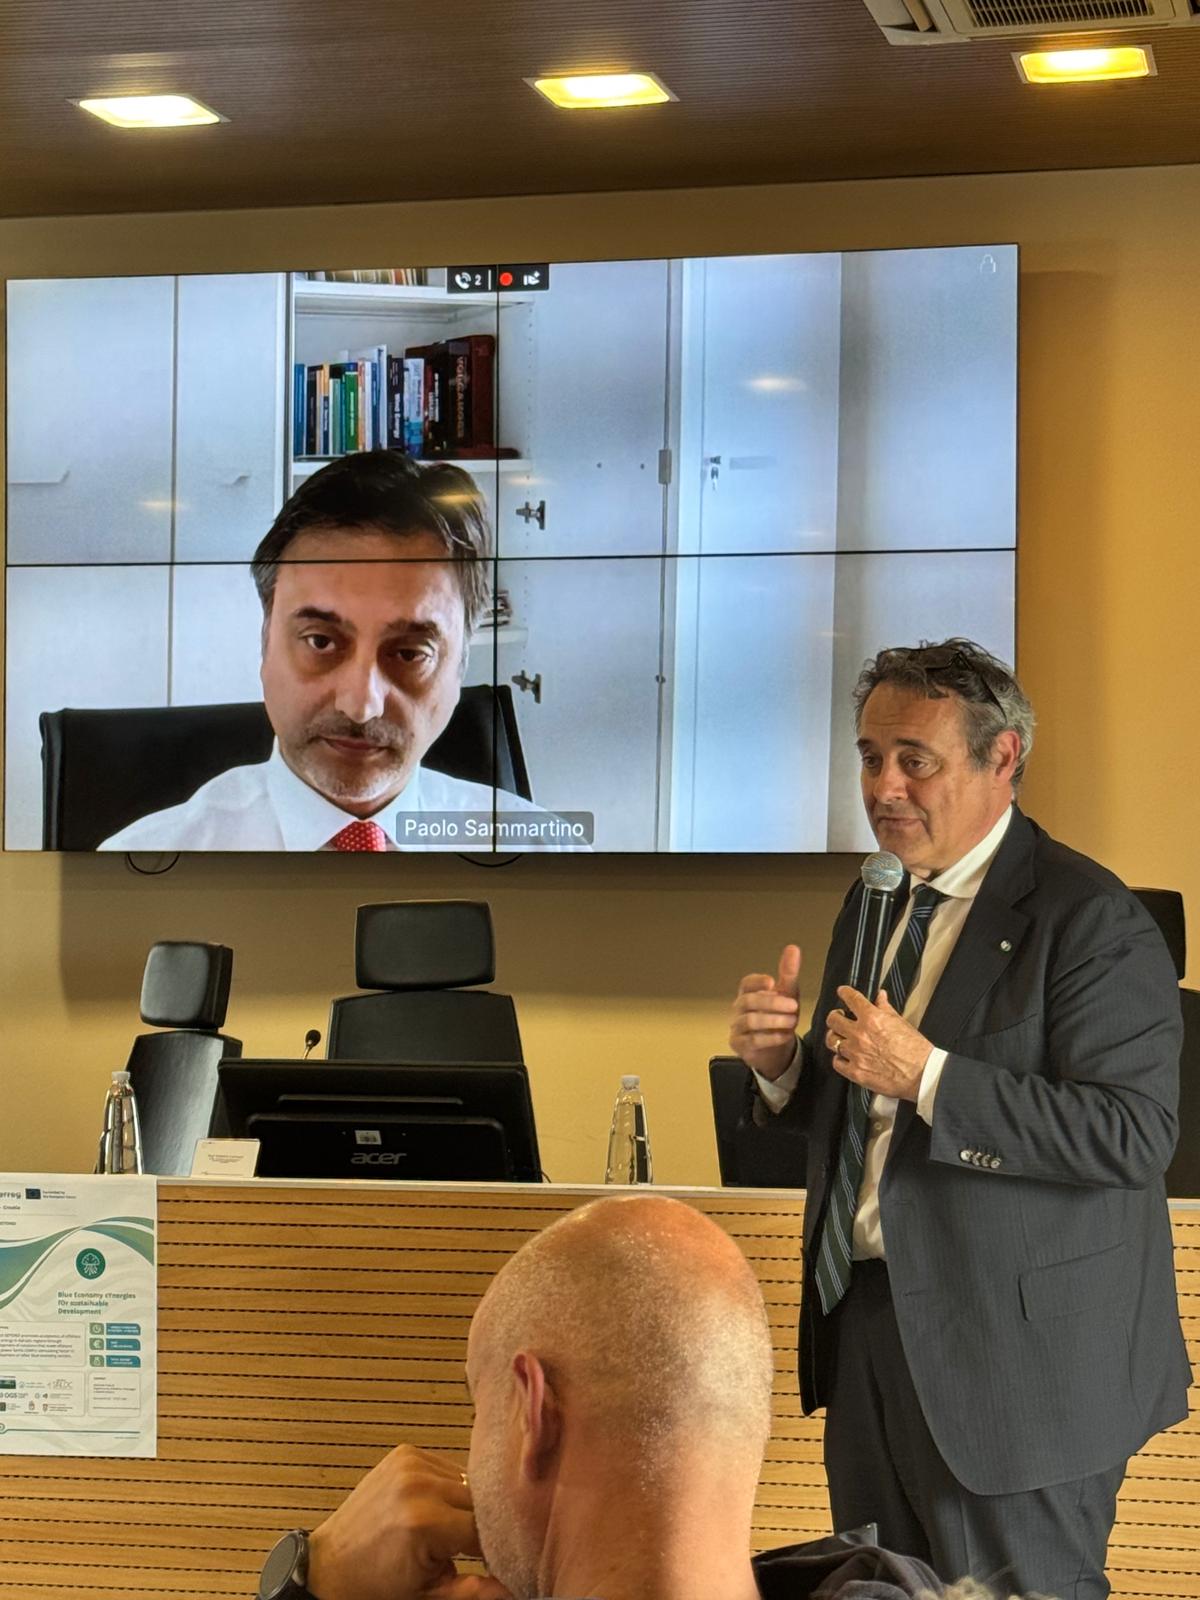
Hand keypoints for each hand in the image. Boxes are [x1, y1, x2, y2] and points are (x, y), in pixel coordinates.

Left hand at [307, 1444, 512, 1599]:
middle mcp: (418, 1484)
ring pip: (465, 1482)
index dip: (493, 1549)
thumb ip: (473, 1592)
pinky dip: (448, 1489)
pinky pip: (446, 1468)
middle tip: (468, 1553)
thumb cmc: (374, 1586)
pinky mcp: (405, 1453)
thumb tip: (512, 1590)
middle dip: (479, 1527)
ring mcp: (410, 1463)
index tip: (494, 1563)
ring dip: (465, 1505)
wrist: (330, 1565)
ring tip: (448, 1534)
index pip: (484, 1530)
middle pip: (478, 1501)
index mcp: (425, 1522)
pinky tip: (436, 1510)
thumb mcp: (426, 1597)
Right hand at [729, 945, 801, 1080]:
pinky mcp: (740, 1045)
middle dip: (772, 1003)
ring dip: (773, 1020)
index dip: (757, 981)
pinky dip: (771, 1038)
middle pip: (748, 1001)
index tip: (773, 982)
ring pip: (749, 1021)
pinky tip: (785, 1036)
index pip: (746, 983)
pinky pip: (752, 1040)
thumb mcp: (787, 994)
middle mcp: (739, 1009)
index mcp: (748, 993)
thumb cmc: (779, 1016)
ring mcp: (737, 1027)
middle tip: (793, 1006)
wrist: (776, 1049)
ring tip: (792, 1022)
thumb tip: (793, 948)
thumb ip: (788, 972)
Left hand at [825, 987, 932, 1102]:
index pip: (851, 999)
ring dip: (835, 1038)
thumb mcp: (901, 1022)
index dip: (844, 992)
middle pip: (833, 1020)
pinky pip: (837, 1063)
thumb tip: (880, 996)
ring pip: (832, 1041)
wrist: (922, 1074)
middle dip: (834, 1016)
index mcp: (872, 1019)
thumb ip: (886, 1008)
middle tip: (838, 1017)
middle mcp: (860, 1035)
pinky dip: (839, 1059)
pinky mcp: (856, 1072)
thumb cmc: (916, 1050)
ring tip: (839, 1037)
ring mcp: (856, 1054)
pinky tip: (844, 1058)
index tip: (842, 992)